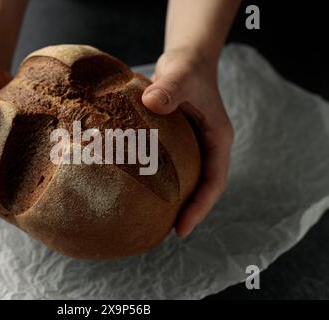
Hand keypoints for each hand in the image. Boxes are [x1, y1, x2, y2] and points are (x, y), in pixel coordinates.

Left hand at [142, 47, 233, 237]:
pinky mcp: (176, 142)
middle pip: (200, 188)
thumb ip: (170, 87)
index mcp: (217, 139)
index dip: (200, 208)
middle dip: (186, 212)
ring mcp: (192, 145)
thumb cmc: (188, 67)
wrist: (186, 59)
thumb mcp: (181, 75)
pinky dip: (157, 180)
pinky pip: (169, 166)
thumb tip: (152, 102)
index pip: (214, 182)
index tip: (180, 230)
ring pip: (185, 179)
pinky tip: (137, 189)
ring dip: (172, 199)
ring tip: (148, 220)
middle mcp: (206, 147)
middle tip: (162, 233)